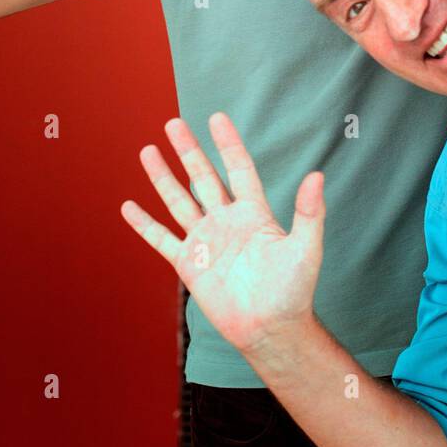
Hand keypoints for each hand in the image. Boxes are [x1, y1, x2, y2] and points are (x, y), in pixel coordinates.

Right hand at [120, 113, 325, 354]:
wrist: (270, 329)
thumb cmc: (293, 290)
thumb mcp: (305, 247)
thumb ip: (310, 212)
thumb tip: (318, 175)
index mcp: (254, 212)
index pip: (238, 168)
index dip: (228, 143)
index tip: (217, 117)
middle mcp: (227, 221)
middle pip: (203, 178)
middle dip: (188, 150)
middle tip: (173, 123)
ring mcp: (205, 240)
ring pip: (178, 201)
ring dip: (163, 178)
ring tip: (147, 151)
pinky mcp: (189, 264)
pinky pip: (162, 239)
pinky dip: (144, 224)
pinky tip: (128, 207)